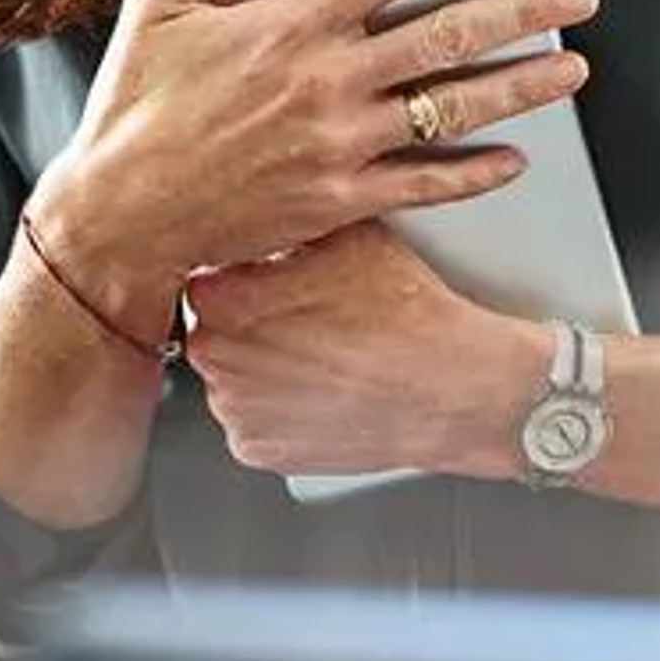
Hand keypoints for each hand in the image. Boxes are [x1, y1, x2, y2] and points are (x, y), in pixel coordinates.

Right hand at [29, 0, 597, 305]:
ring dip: (522, 87)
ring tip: (573, 70)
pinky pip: (425, 183)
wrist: (119, 216)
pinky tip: (512, 159)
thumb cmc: (133, 106)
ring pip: (452, 108)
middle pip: (448, 34)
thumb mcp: (161, 3)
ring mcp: (339, 144)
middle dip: (524, 11)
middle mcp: (326, 80)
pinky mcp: (339, 200)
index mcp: (289, 22)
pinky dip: (474, 172)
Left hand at [181, 225, 549, 481]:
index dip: (242, 277)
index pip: (206, 278)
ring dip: (261, 369)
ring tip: (320, 357)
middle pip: (215, 330)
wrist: (453, 386)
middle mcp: (216, 356)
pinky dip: (277, 411)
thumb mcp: (343, 232)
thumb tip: (266, 209)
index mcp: (224, 298)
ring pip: (232, 379)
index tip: (267, 280)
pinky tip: (320, 391)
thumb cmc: (405, 310)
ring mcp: (234, 409)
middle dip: (250, 323)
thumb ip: (287, 222)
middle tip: (304, 319)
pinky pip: (252, 423)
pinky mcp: (258, 451)